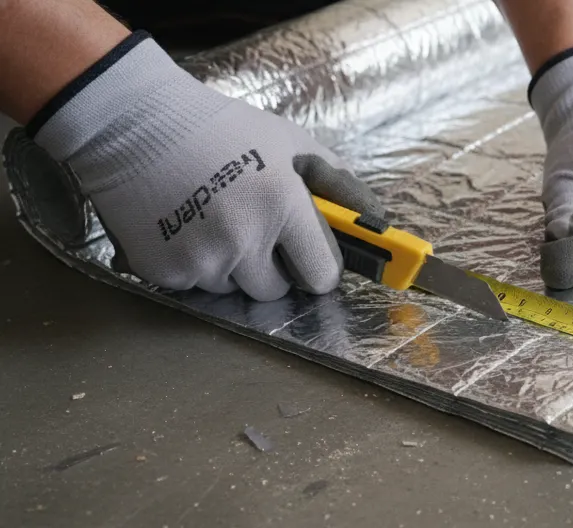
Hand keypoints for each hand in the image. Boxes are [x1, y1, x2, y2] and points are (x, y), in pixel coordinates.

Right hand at [29, 32, 383, 300]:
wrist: (130, 122)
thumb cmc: (217, 128)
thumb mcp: (289, 142)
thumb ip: (336, 182)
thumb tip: (374, 219)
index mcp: (283, 207)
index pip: (322, 276)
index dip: (319, 267)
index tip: (311, 258)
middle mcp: (245, 239)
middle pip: (278, 291)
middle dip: (274, 268)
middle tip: (254, 230)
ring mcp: (202, 259)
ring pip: (235, 290)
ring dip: (232, 267)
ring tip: (213, 220)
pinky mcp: (164, 271)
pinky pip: (196, 286)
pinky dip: (194, 265)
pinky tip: (184, 227)